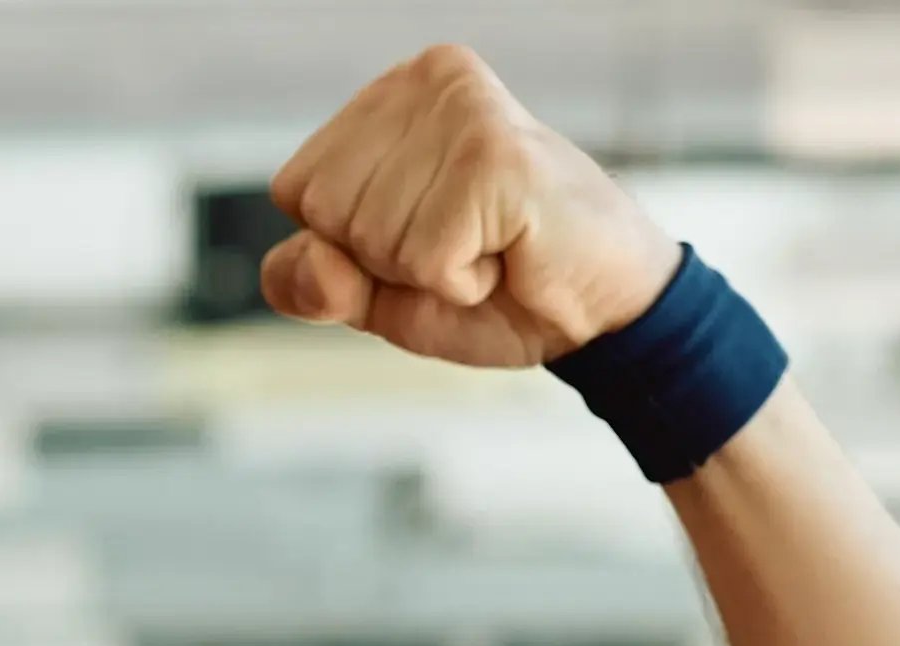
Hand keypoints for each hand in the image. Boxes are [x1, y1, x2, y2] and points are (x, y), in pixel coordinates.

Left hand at [261, 44, 678, 369]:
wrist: (603, 310)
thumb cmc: (496, 286)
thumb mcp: (379, 293)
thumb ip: (313, 281)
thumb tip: (311, 256)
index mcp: (391, 94)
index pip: (297, 191)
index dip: (350, 246)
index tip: (427, 234)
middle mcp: (425, 80)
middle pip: (326, 211)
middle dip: (389, 260)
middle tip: (468, 243)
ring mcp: (462, 111)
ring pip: (372, 236)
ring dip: (432, 272)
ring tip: (492, 244)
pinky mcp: (494, 155)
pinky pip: (425, 259)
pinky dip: (463, 283)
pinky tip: (510, 251)